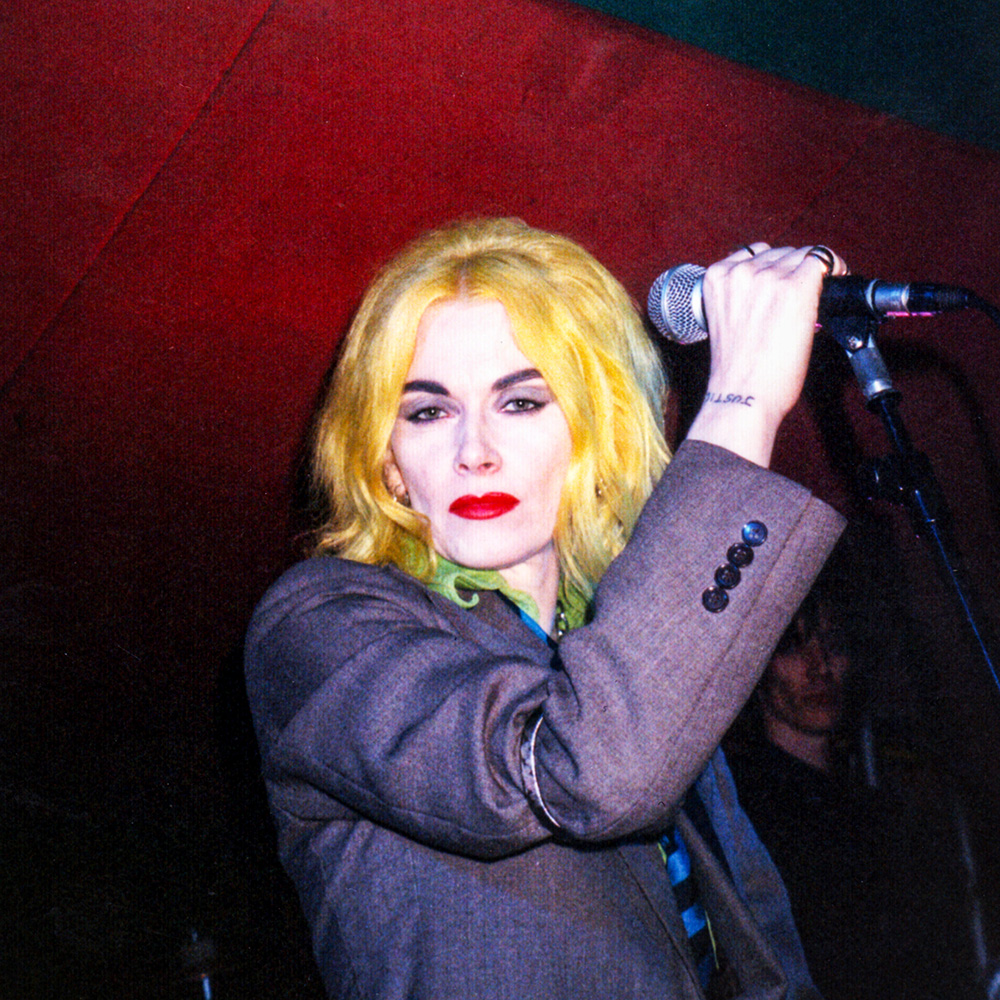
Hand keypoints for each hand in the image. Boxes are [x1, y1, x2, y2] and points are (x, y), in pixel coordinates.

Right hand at [686, 243, 848, 466]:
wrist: (742, 395)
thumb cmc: (736, 371)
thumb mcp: (727, 321)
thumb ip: (744, 297)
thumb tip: (778, 288)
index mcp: (717, 278)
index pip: (755, 253)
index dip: (776, 267)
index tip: (787, 279)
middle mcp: (740, 272)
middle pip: (781, 253)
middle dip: (794, 272)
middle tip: (804, 297)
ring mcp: (767, 277)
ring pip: (802, 256)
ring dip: (813, 273)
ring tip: (819, 295)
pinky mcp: (795, 288)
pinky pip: (823, 261)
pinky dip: (835, 269)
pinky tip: (837, 281)